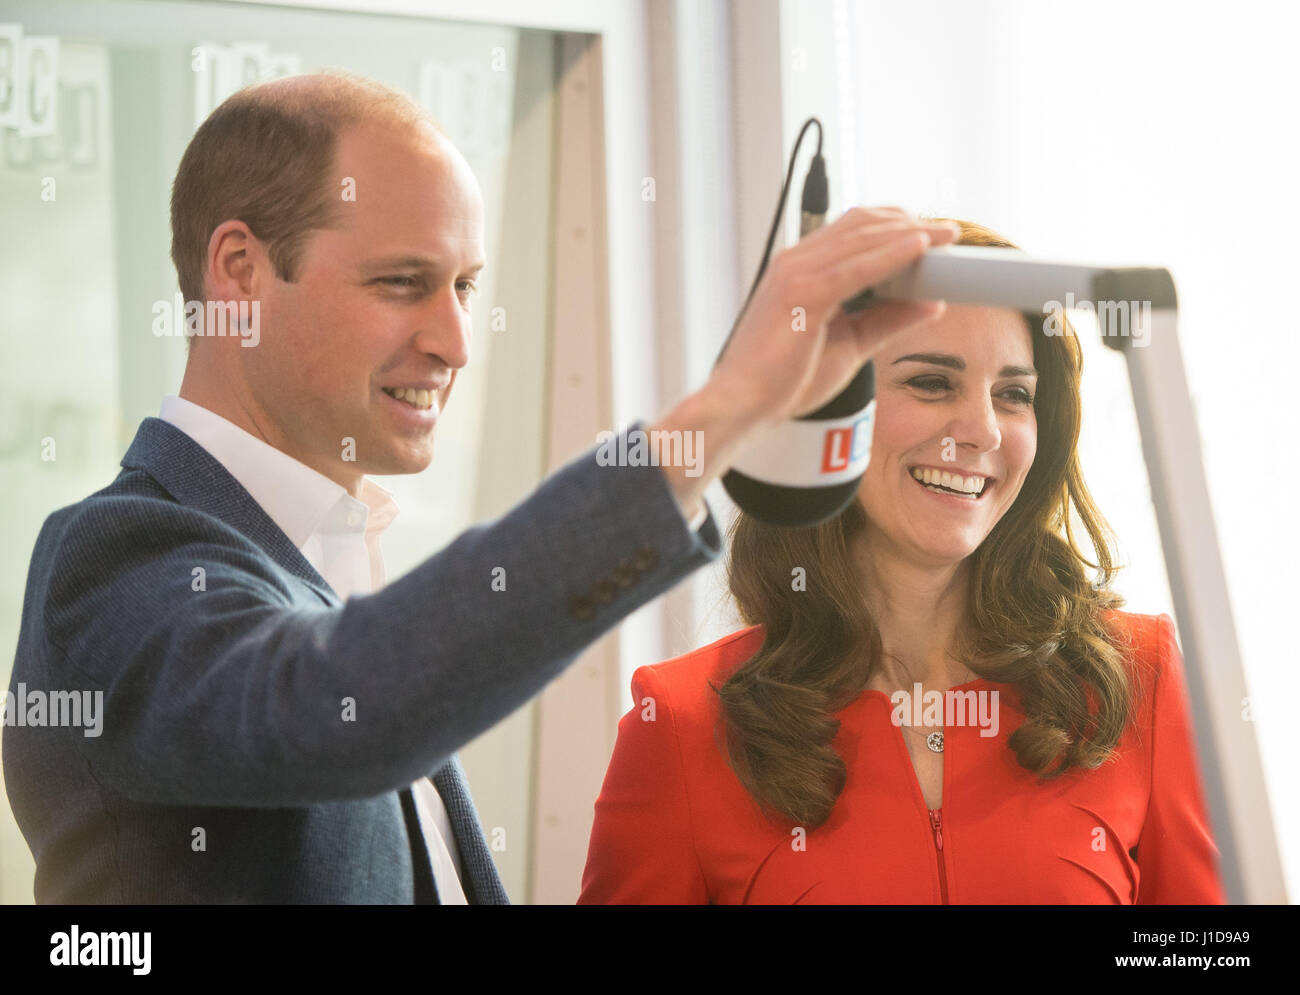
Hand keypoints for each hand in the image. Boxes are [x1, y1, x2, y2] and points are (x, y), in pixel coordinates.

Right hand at [647, 207, 957, 523]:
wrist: (744, 405)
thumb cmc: (785, 380)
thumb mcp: (851, 344)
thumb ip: (888, 320)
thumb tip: (932, 303)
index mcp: (802, 268)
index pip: (855, 230)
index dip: (898, 225)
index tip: (935, 235)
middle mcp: (797, 261)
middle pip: (863, 224)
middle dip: (911, 223)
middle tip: (950, 233)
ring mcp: (796, 273)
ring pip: (863, 238)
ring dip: (909, 233)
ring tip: (946, 236)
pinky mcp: (801, 293)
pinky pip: (856, 267)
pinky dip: (891, 254)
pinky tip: (920, 248)